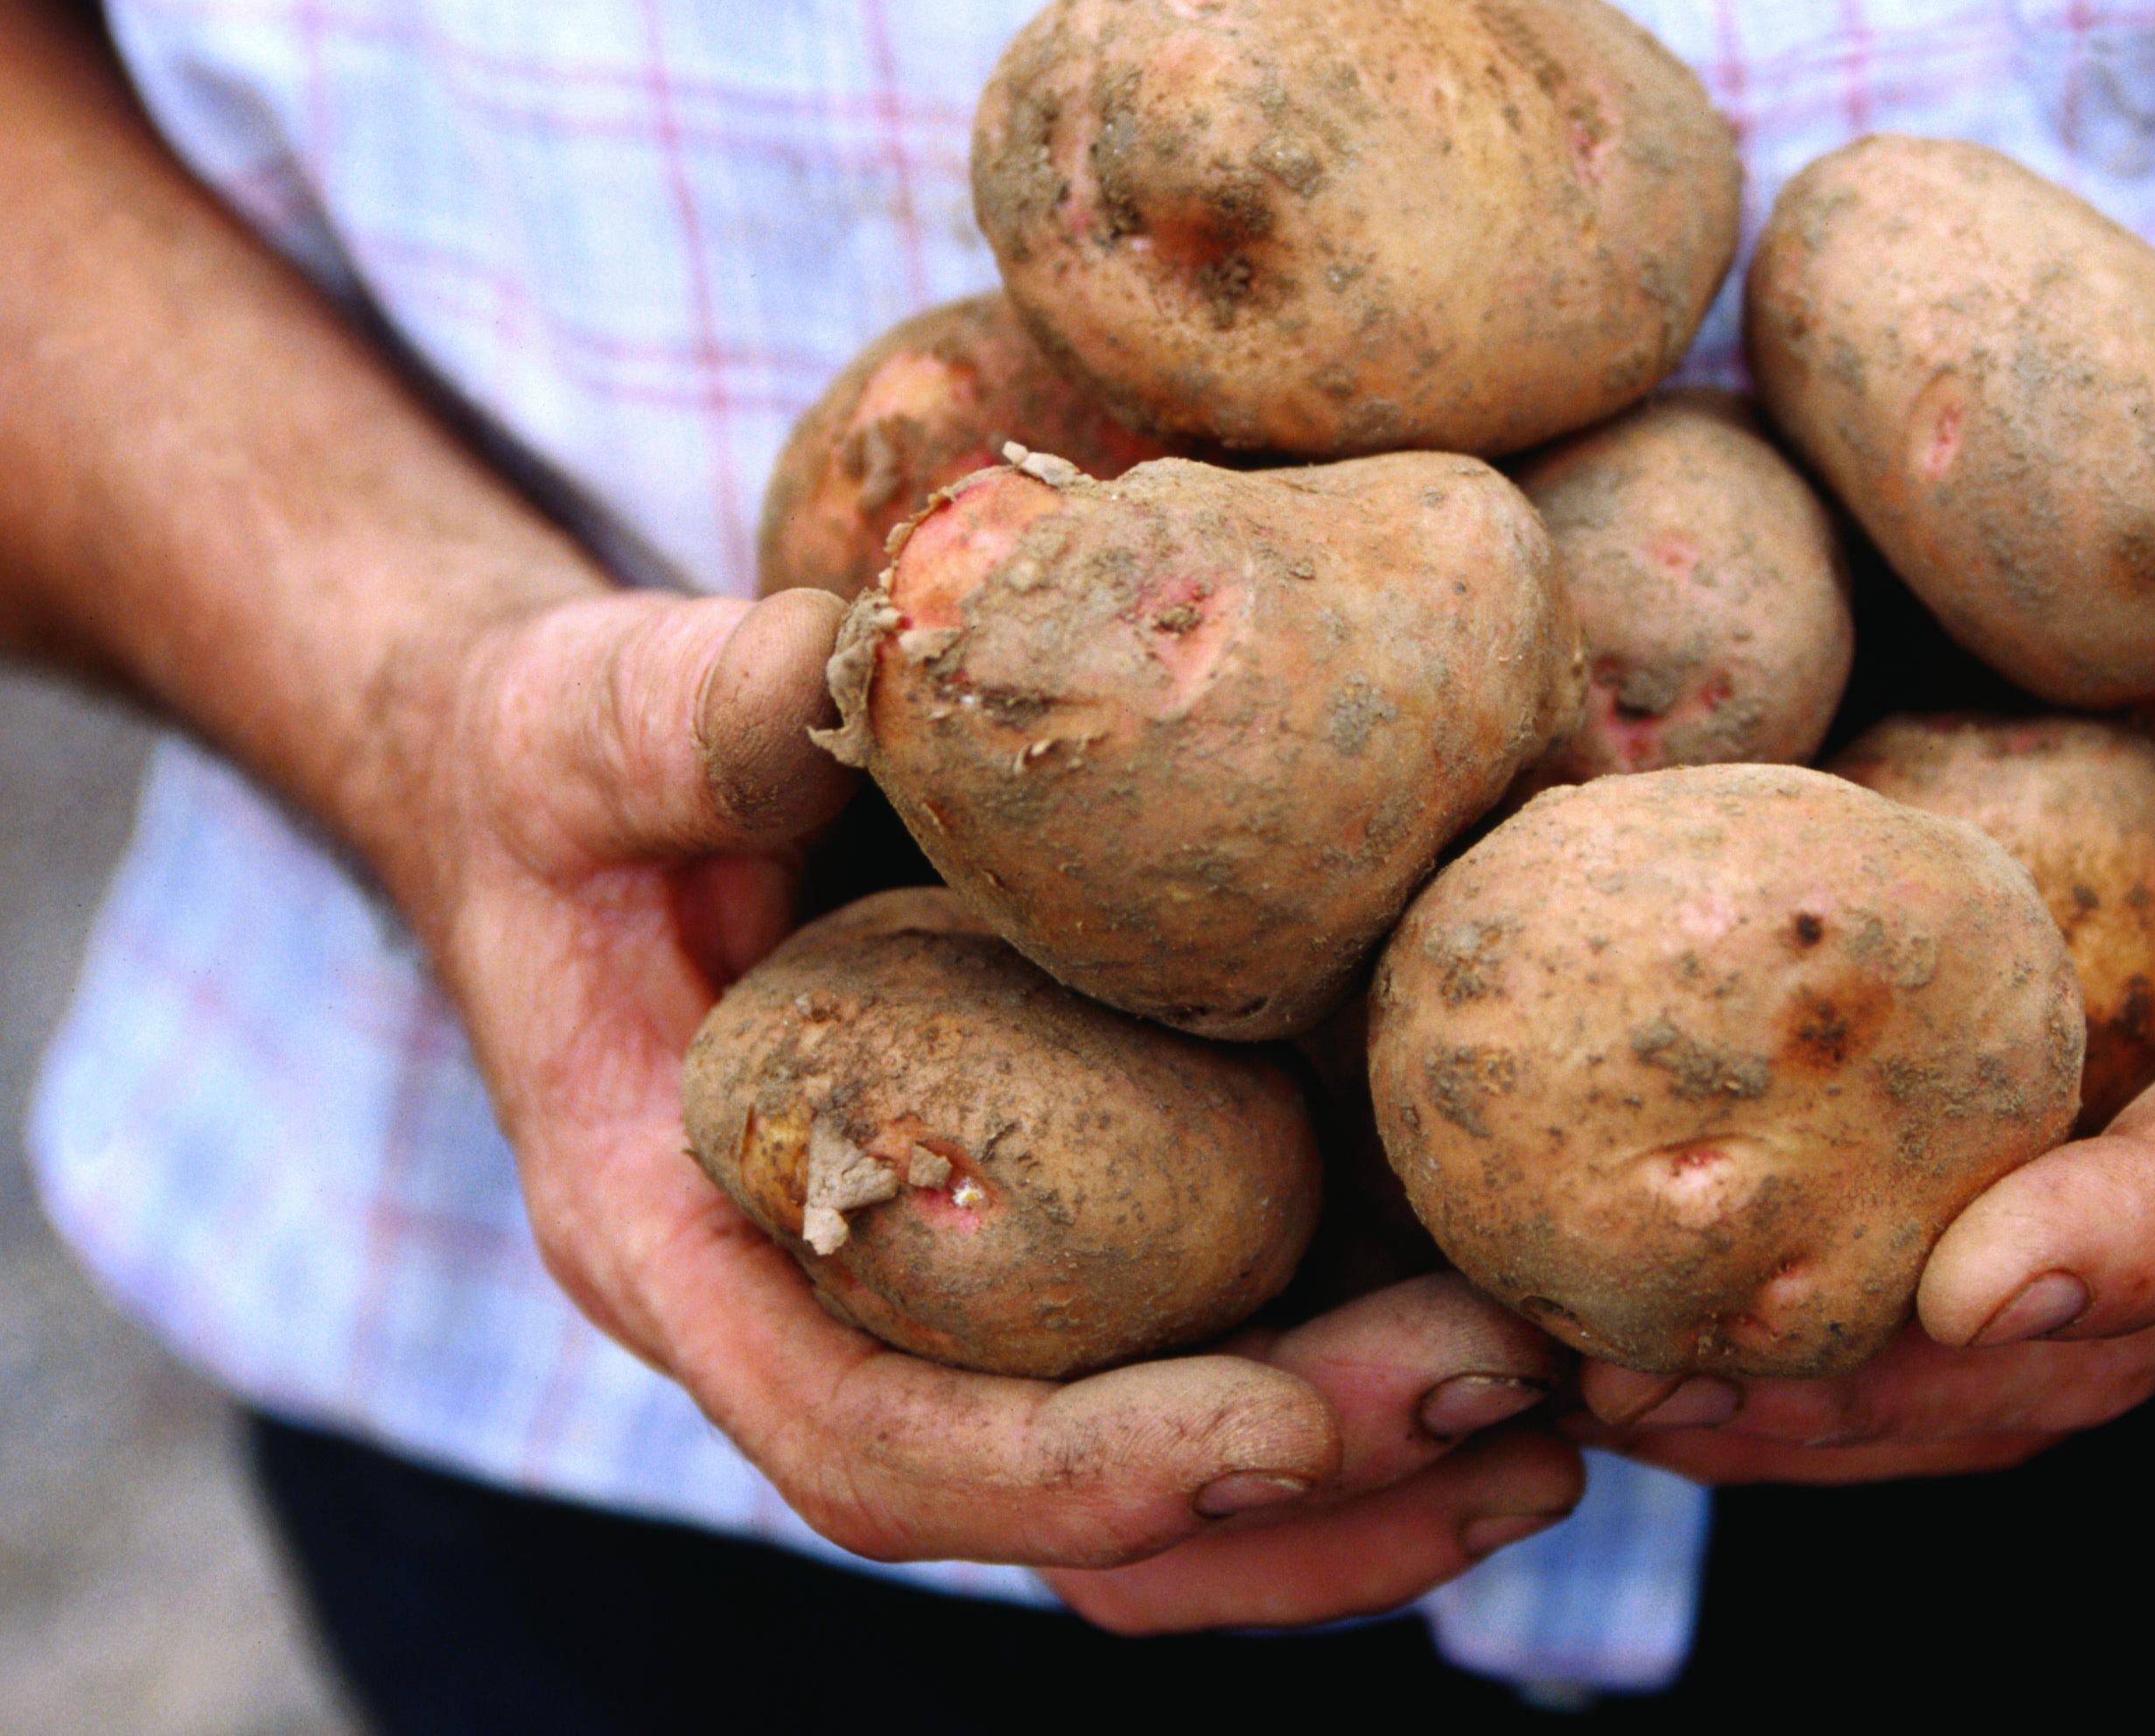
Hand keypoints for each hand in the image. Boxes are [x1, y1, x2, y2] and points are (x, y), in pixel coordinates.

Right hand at [401, 587, 1580, 1627]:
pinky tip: (1516, 1308)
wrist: (585, 797)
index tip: (1290, 1435)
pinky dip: (1362, 1364)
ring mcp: (957, 1293)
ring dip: (1373, 1480)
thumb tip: (869, 647)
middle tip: (1519, 1406)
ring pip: (1162, 1495)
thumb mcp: (596, 722)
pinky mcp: (1058, 1230)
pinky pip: (1211, 1353)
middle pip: (1069, 1517)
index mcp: (688, 1250)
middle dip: (1301, 1494)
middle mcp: (833, 1317)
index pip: (883, 1439)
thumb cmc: (570, 771)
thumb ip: (707, 710)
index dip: (1083, 1468)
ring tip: (1574, 1411)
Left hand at [1578, 289, 2154, 1479]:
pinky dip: (1826, 1361)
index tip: (1974, 1282)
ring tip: (1585, 1393)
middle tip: (1653, 1376)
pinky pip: (1974, 1312)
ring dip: (1812, 1409)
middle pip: (2102, 1325)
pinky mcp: (2121, 1164)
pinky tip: (1645, 1344)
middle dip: (1884, 1377)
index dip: (2139, 1224)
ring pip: (2020, 1368)